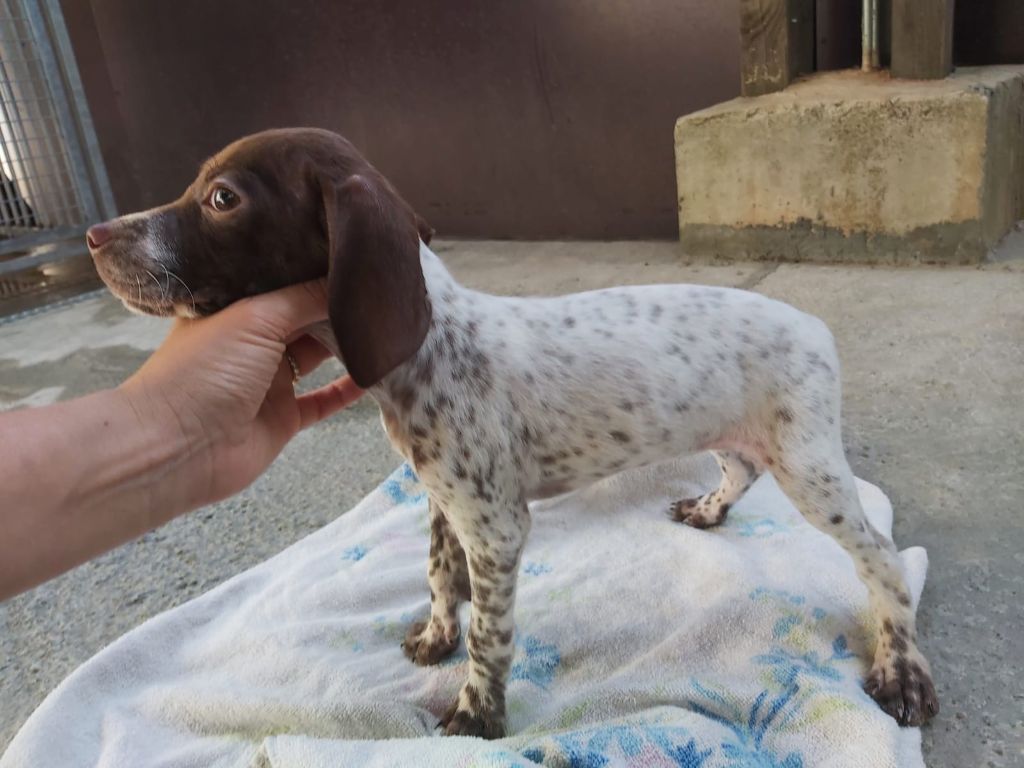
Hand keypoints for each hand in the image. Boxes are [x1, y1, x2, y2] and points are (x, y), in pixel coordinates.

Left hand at [119, 279, 363, 506]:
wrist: (177, 448)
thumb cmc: (206, 370)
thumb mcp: (256, 317)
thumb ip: (305, 298)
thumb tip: (347, 277)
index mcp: (234, 308)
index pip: (282, 281)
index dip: (315, 268)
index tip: (355, 253)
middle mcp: (251, 341)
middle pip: (304, 317)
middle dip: (336, 304)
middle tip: (381, 286)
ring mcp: (268, 382)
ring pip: (317, 357)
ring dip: (346, 344)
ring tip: (386, 323)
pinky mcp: (283, 418)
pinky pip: (323, 400)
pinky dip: (347, 389)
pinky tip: (376, 371)